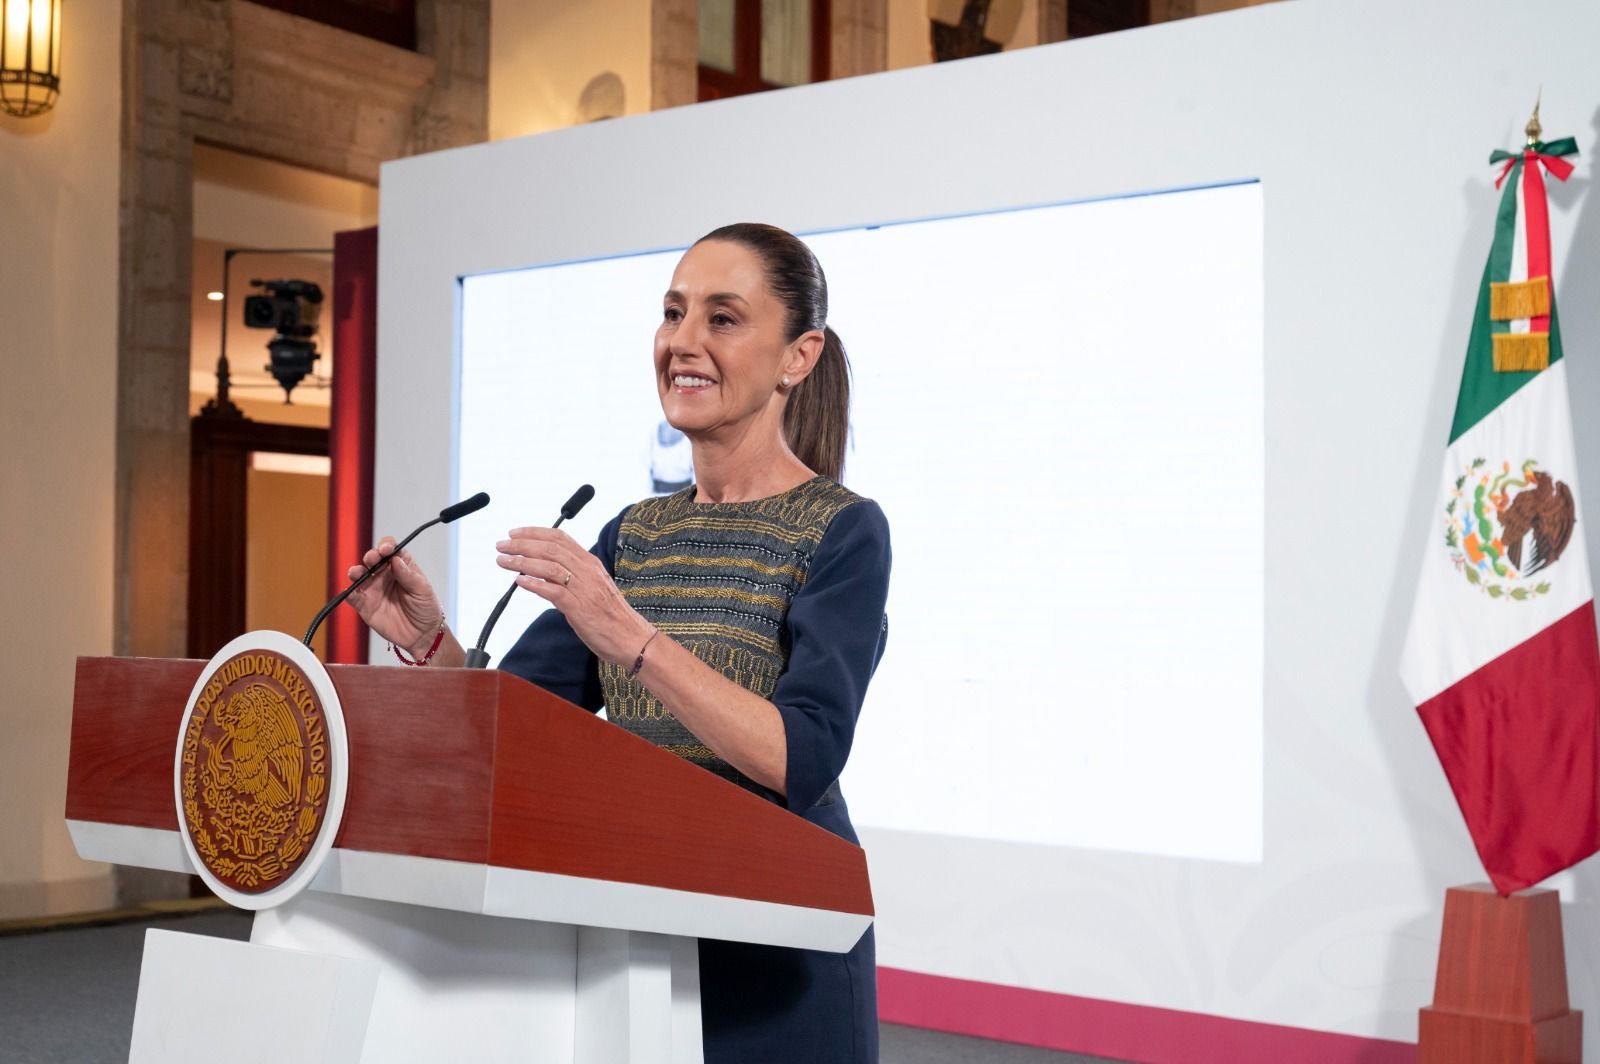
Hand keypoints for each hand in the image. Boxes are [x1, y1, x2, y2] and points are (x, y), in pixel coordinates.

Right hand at [344, 537, 443, 656]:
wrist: (422, 635)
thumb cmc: (426, 609)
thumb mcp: (423, 590)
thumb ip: (408, 575)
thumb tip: (395, 559)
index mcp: (401, 567)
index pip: (391, 550)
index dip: (386, 546)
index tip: (386, 549)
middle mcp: (385, 575)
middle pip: (373, 559)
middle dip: (371, 556)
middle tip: (373, 560)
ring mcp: (374, 589)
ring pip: (359, 575)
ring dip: (356, 571)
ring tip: (357, 573)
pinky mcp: (366, 605)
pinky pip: (354, 597)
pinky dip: (349, 593)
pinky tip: (351, 592)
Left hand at [495, 527, 652, 665]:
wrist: (630, 637)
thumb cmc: (610, 615)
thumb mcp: (591, 587)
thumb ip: (569, 577)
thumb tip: (541, 573)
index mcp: (590, 563)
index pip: (559, 538)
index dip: (534, 533)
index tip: (515, 533)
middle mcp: (587, 571)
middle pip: (550, 549)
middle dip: (522, 544)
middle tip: (502, 545)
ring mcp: (583, 588)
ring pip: (549, 566)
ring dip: (522, 561)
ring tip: (504, 560)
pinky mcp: (579, 608)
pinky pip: (553, 591)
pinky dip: (534, 584)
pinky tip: (519, 581)